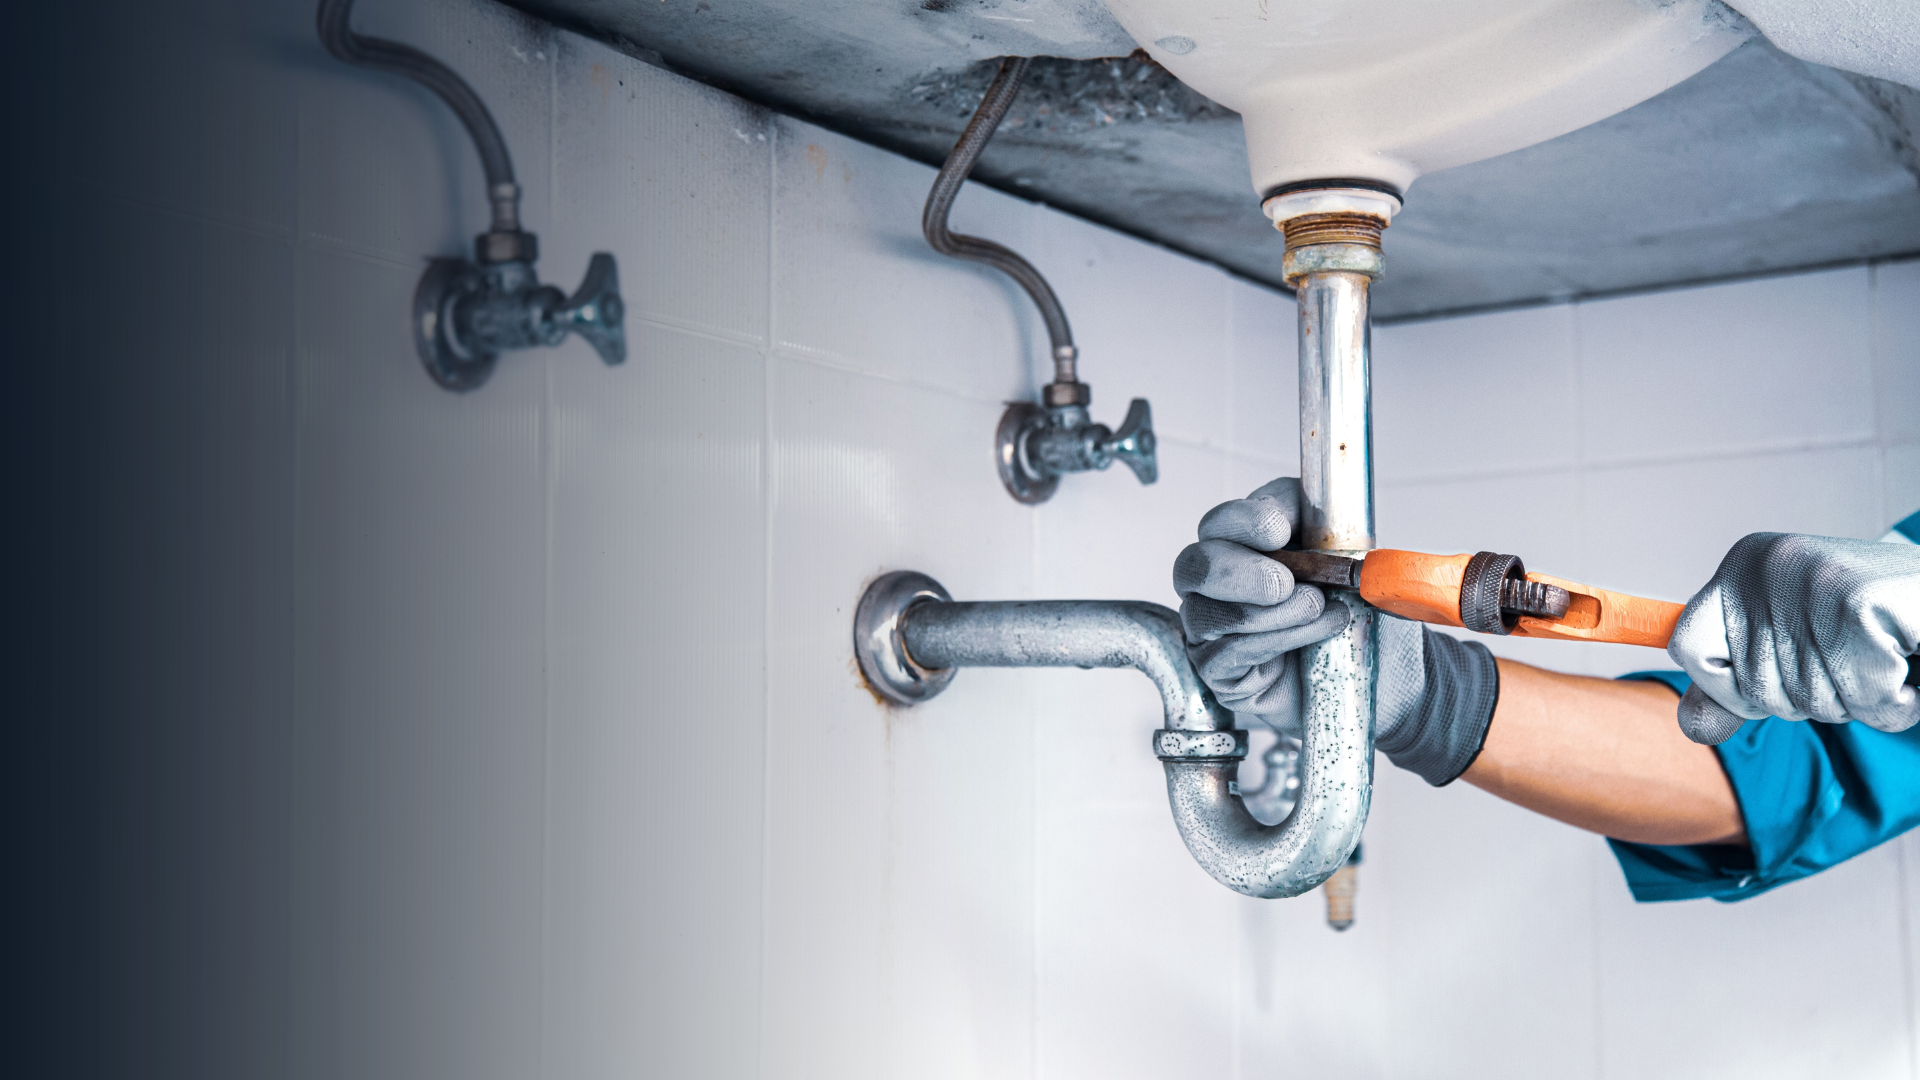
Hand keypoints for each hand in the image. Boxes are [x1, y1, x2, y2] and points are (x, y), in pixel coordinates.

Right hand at [1173, 477, 1498, 784]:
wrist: (1382, 673)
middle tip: (1288, 584)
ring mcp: (1209, 627)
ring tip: (1321, 612)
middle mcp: (1214, 583)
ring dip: (1275, 613)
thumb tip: (1311, 511)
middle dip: (1244, 572)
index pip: (1220, 521)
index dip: (1244, 521)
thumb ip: (1326, 528)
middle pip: (1195, 565)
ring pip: (1211, 613)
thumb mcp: (1351, 558)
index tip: (1282, 530)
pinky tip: (1313, 638)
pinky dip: (1277, 641)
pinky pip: (1229, 651)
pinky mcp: (1216, 670)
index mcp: (1243, 542)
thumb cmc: (1357, 613)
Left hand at [1669, 532, 1919, 743]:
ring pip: (1815, 701)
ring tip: (1882, 658)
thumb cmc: (1874, 623)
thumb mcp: (1795, 640)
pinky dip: (1896, 705)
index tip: (1775, 677)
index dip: (1727, 684)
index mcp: (1745, 565)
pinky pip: (1868, 701)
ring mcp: (1815, 580)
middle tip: (1853, 660)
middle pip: (1757, 689)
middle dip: (1813, 696)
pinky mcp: (1865, 604)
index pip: (1689, 647)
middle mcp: (1770, 564)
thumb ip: (1738, 682)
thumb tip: (1693, 728)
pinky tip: (1907, 666)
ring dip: (1858, 702)